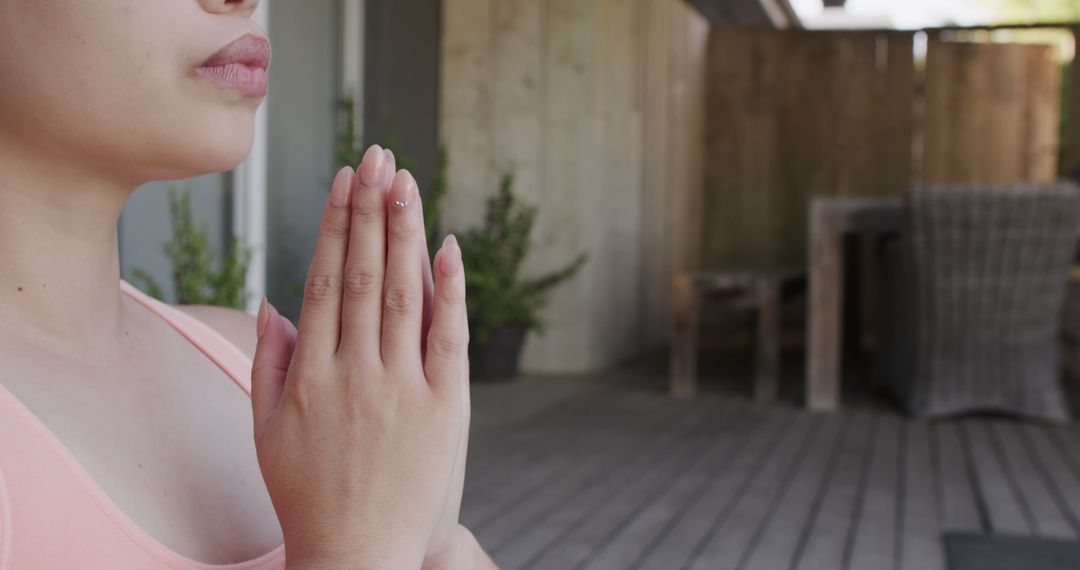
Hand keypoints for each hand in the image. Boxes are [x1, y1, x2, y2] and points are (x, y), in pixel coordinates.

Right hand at [250, 145, 469, 568]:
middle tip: (378, 156)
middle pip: (363, 274)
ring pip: (402, 294)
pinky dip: (449, 289)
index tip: (343, 180)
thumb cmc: (306, 493)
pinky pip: (446, 336)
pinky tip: (448, 245)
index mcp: (308, 375)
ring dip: (404, 232)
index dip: (335, 225)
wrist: (356, 554)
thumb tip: (275, 301)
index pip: (323, 281)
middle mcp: (353, 373)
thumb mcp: (266, 431)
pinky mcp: (444, 407)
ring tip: (405, 181)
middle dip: (370, 209)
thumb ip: (268, 363)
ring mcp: (400, 388)